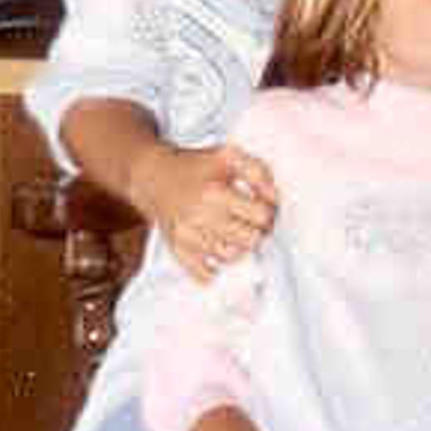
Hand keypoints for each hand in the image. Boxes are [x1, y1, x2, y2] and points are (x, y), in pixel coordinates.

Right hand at [129, 140, 276, 282]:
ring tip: (236, 231)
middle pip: (249, 240)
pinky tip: (219, 250)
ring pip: (231, 257)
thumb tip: (275, 198)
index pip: (260, 216)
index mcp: (214, 192)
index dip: (269, 212)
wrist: (155, 177)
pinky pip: (205, 274)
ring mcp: (187, 238)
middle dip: (258, 231)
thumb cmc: (197, 165)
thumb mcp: (229, 156)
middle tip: (253, 222)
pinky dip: (217, 267)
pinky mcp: (177, 251)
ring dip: (240, 247)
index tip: (264, 207)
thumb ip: (258, 172)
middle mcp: (199, 218)